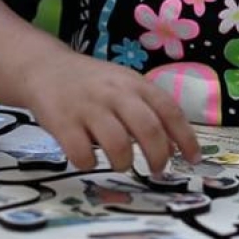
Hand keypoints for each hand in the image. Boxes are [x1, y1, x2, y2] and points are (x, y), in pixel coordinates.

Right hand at [21, 55, 200, 173]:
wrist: (45, 68)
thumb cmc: (95, 84)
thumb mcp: (127, 88)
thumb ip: (149, 112)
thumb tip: (172, 148)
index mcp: (137, 84)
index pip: (170, 111)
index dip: (185, 137)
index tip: (194, 159)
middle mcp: (116, 94)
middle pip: (148, 128)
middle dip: (158, 156)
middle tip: (158, 171)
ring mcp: (89, 107)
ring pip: (117, 144)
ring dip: (124, 163)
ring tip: (121, 164)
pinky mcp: (61, 122)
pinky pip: (81, 153)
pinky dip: (88, 163)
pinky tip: (88, 159)